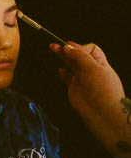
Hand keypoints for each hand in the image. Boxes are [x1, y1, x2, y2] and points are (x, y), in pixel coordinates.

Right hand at [55, 41, 130, 157]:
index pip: (90, 49)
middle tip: (55, 45)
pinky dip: (63, 73)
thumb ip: (80, 56)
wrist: (101, 112)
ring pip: (71, 65)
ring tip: (53, 49)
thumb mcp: (93, 68)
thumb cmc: (103, 91)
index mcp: (100, 64)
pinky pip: (68, 78)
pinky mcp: (75, 88)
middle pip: (78, 56)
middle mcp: (92, 70)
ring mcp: (83, 79)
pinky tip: (60, 71)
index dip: (80, 47)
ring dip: (63, 57)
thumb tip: (68, 47)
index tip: (69, 47)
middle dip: (68, 49)